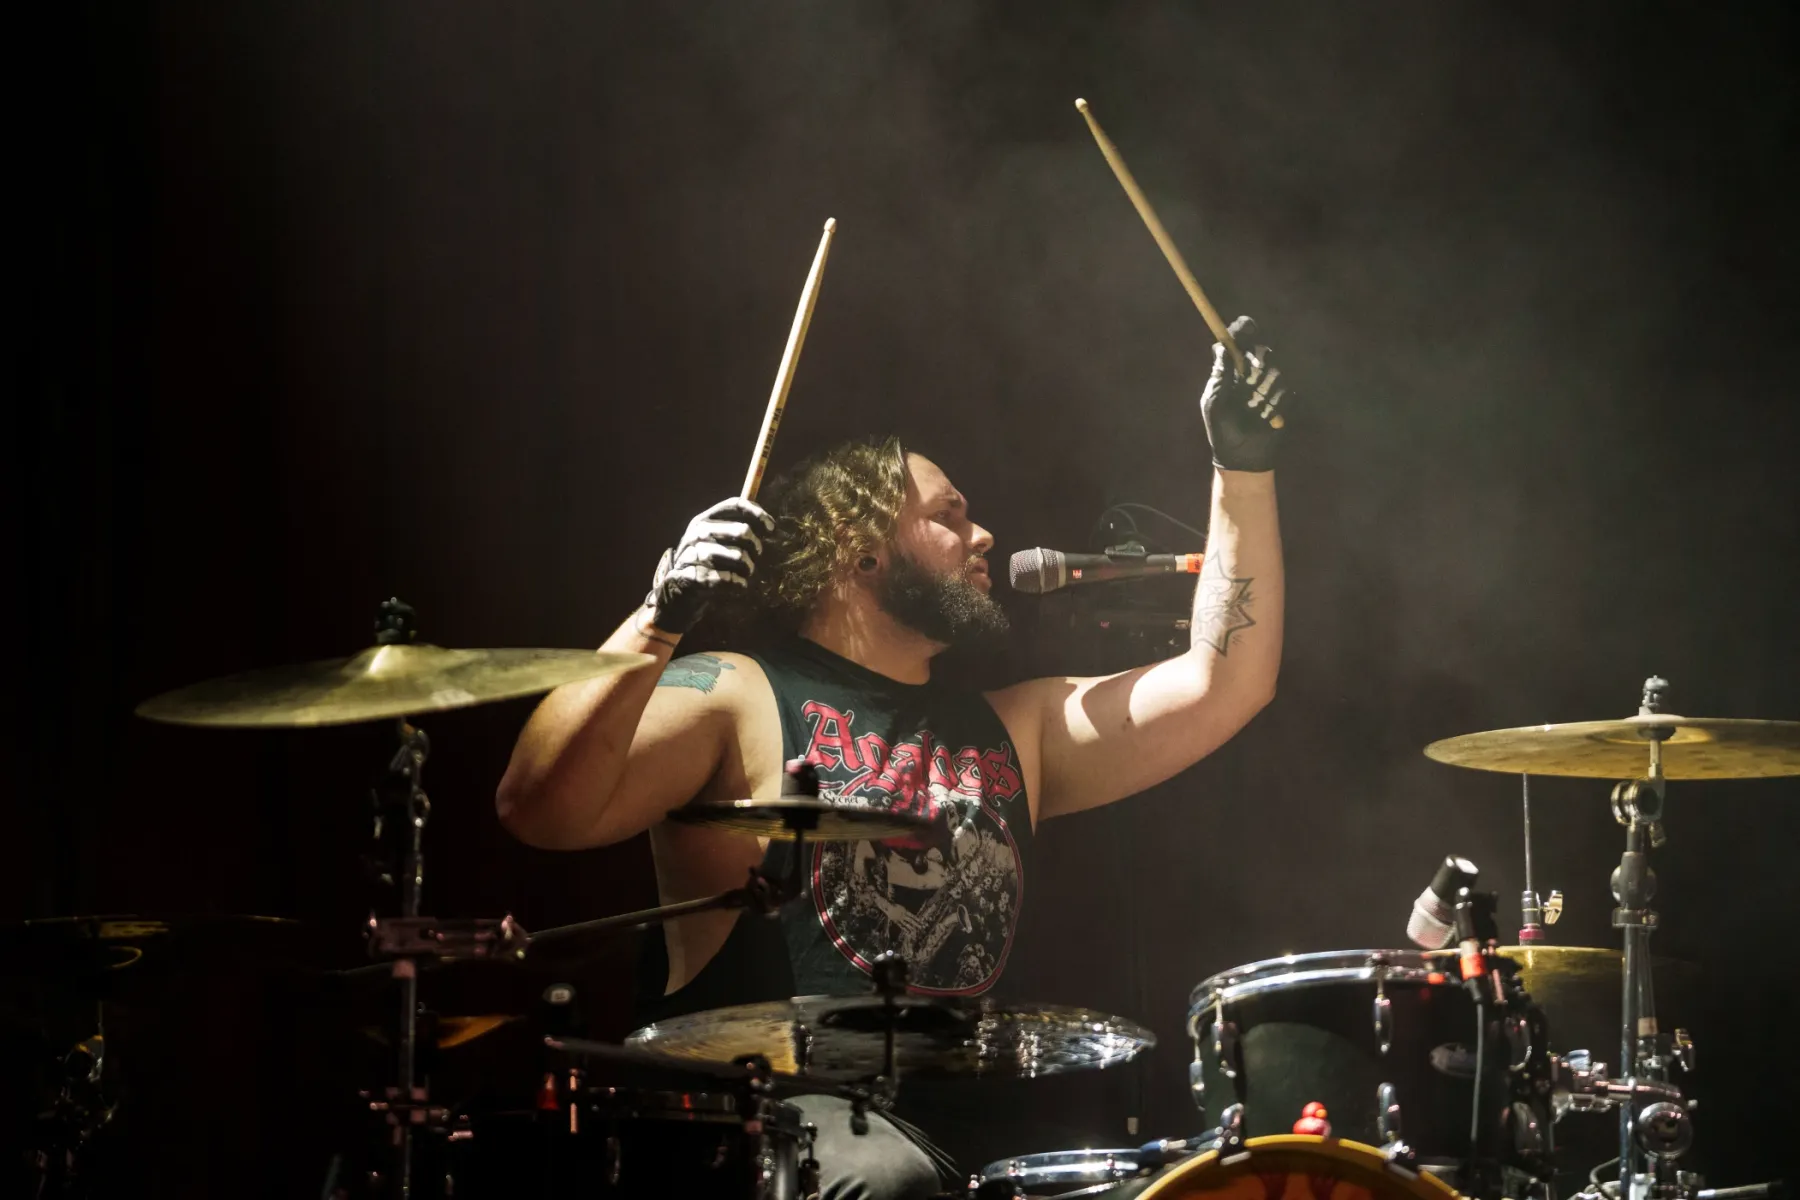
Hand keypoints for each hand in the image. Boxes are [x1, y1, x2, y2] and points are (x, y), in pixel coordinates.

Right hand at [642, 497, 774, 633]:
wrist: (679, 595)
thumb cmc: (707, 566)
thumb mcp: (717, 543)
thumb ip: (738, 531)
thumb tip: (770, 526)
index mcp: (704, 519)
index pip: (734, 505)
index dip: (758, 514)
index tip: (772, 529)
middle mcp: (697, 533)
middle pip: (742, 531)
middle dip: (756, 546)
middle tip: (755, 557)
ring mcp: (693, 554)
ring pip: (737, 556)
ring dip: (748, 568)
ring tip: (746, 573)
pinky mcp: (693, 577)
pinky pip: (726, 578)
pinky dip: (738, 583)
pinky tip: (739, 585)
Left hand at [1200, 315, 1294, 471]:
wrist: (1242, 457)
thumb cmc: (1222, 430)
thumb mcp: (1215, 402)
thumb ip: (1220, 375)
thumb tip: (1219, 345)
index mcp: (1233, 371)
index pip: (1240, 342)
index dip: (1244, 330)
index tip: (1248, 327)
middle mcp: (1253, 375)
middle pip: (1264, 351)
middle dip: (1259, 362)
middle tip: (1251, 374)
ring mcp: (1270, 387)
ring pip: (1277, 371)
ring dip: (1265, 390)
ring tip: (1255, 409)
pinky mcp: (1286, 400)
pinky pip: (1288, 392)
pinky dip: (1275, 406)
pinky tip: (1266, 419)